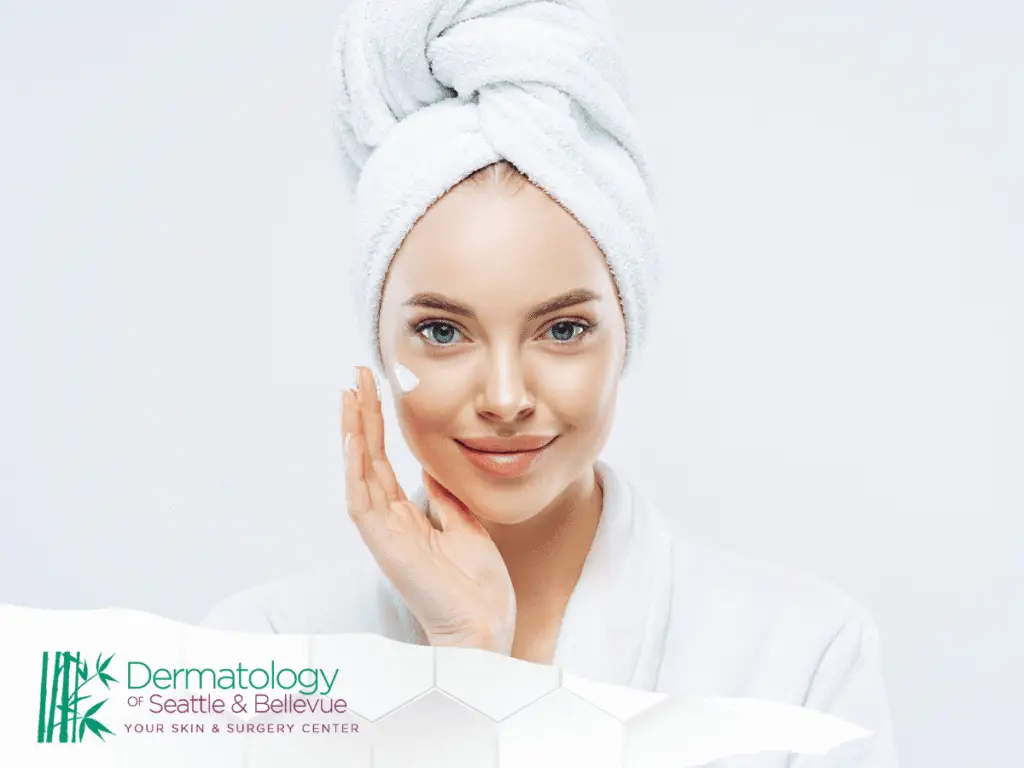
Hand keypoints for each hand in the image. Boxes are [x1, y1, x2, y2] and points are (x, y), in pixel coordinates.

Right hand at [341, 366, 515, 654]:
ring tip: (350, 393)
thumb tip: (431, 465)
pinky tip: (355, 438)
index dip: (376, 425)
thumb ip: (443, 496)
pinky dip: (355, 469)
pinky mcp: (385, 545)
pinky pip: (361, 501)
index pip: (382, 461)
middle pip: (365, 458)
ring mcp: (383, 533)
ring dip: (352, 432)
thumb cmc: (476, 584)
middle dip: (361, 415)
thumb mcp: (464, 524)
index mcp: (405, 516)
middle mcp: (388, 520)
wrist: (485, 623)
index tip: (373, 388)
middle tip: (356, 375)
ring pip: (357, 473)